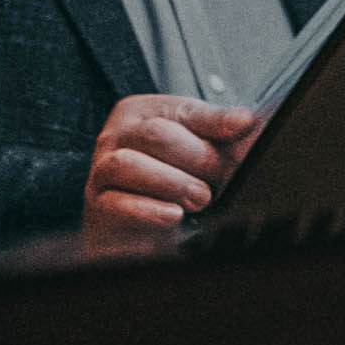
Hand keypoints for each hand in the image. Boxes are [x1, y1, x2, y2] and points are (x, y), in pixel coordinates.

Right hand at [81, 94, 260, 242]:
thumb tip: (245, 121)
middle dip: (198, 158)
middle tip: (221, 178)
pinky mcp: (99, 205)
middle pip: (157, 135)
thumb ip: (222, 135)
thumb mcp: (201, 154)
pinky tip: (174, 215)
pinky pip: (116, 203)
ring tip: (201, 198)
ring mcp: (103, 170)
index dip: (217, 122)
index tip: (245, 126)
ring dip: (173, 182)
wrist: (140, 233)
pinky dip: (149, 209)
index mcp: (145, 112)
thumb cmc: (172, 184)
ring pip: (128, 164)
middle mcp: (118, 135)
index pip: (186, 111)